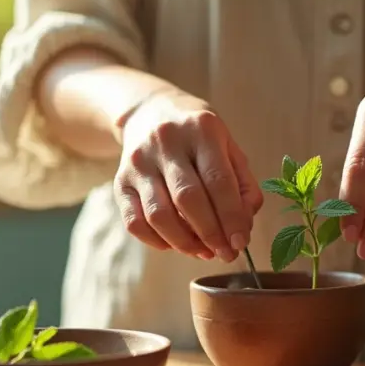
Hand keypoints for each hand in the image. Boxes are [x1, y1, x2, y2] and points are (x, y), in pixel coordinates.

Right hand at [114, 91, 262, 261]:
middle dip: (210, 234)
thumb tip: (243, 227)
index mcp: (201, 129)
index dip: (231, 217)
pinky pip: (134, 222)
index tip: (240, 242)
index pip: (218, 181)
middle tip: (226, 254)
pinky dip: (157, 241)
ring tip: (203, 251)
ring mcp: (139, 162)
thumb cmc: (199, 136)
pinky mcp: (121, 181)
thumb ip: (243, 184)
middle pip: (187, 199)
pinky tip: (175, 244)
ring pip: (159, 215)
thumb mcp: (228, 146)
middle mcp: (167, 142)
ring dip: (184, 242)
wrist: (150, 112)